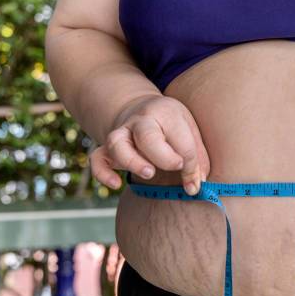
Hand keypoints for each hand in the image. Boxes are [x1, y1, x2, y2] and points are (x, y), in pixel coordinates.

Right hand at [90, 94, 209, 194]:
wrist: (142, 108)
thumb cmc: (172, 125)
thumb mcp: (190, 131)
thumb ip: (197, 158)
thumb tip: (195, 187)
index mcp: (166, 113)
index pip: (181, 141)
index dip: (191, 165)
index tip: (194, 182)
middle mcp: (140, 121)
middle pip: (146, 135)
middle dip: (161, 155)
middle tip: (175, 166)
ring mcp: (121, 133)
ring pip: (117, 144)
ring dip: (132, 161)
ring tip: (149, 173)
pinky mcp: (107, 147)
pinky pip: (97, 158)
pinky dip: (102, 173)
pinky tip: (116, 184)